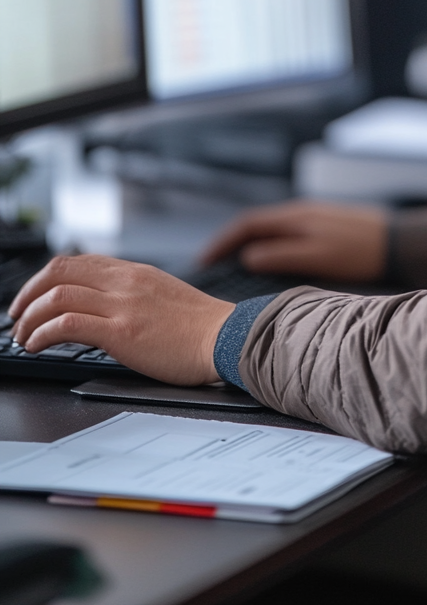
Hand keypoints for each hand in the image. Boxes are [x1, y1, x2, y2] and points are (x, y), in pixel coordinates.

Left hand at [9, 256, 234, 385]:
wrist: (225, 338)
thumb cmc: (201, 326)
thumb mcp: (163, 294)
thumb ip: (134, 293)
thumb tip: (106, 306)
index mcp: (134, 272)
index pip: (77, 261)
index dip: (45, 278)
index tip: (34, 298)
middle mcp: (125, 282)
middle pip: (59, 271)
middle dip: (28, 294)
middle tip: (18, 316)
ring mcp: (123, 305)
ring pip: (57, 296)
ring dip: (30, 318)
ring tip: (23, 337)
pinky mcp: (122, 332)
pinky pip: (68, 324)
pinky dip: (43, 333)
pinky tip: (37, 345)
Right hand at [201, 200, 387, 282]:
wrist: (401, 243)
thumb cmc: (362, 251)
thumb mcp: (318, 256)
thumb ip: (282, 255)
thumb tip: (248, 257)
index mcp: (295, 216)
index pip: (246, 224)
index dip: (222, 241)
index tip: (204, 259)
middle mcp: (301, 212)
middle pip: (255, 224)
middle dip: (230, 241)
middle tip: (212, 262)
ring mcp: (314, 218)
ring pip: (271, 228)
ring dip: (249, 242)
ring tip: (234, 263)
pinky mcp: (326, 227)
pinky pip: (286, 233)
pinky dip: (269, 244)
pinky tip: (272, 260)